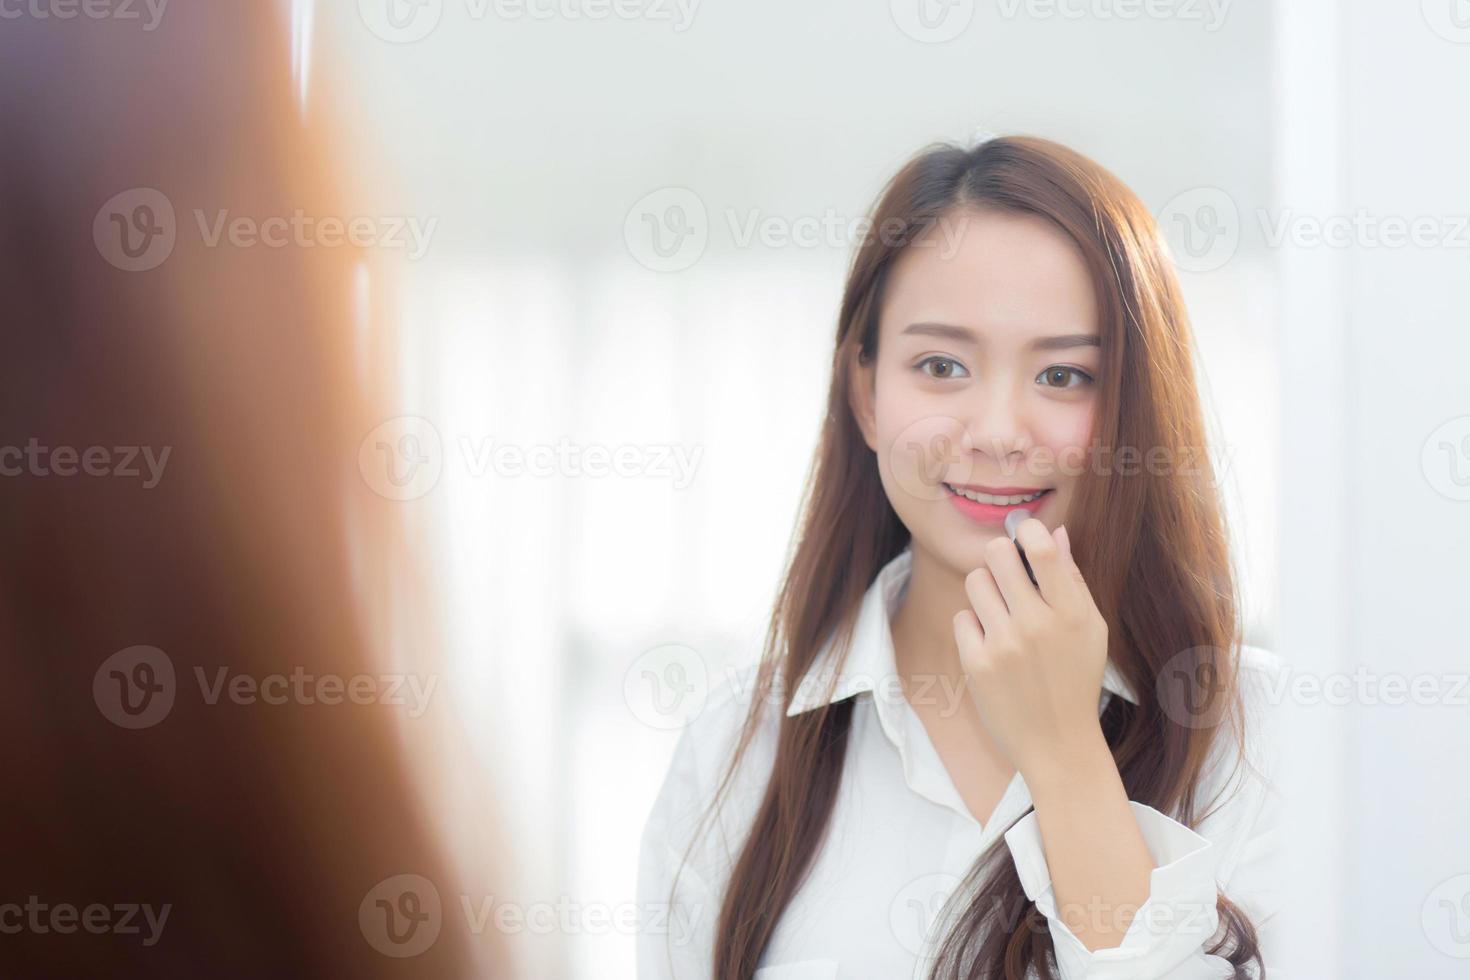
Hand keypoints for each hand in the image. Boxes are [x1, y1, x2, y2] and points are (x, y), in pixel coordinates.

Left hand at [952, 519, 1109, 782]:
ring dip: (985, 591)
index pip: (1042, 548)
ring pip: (975, 581)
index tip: (1025, 534)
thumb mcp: (1091, 630)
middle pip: (997, 553)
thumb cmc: (1075, 681)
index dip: (1028, 530)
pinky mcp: (978, 664)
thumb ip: (1072, 580)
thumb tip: (1056, 533)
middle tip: (1006, 573)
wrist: (1057, 745)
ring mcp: (1005, 644)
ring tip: (1000, 614)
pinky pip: (962, 618)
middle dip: (1000, 556)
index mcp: (1072, 613)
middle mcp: (1038, 624)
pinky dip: (973, 628)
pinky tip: (991, 645)